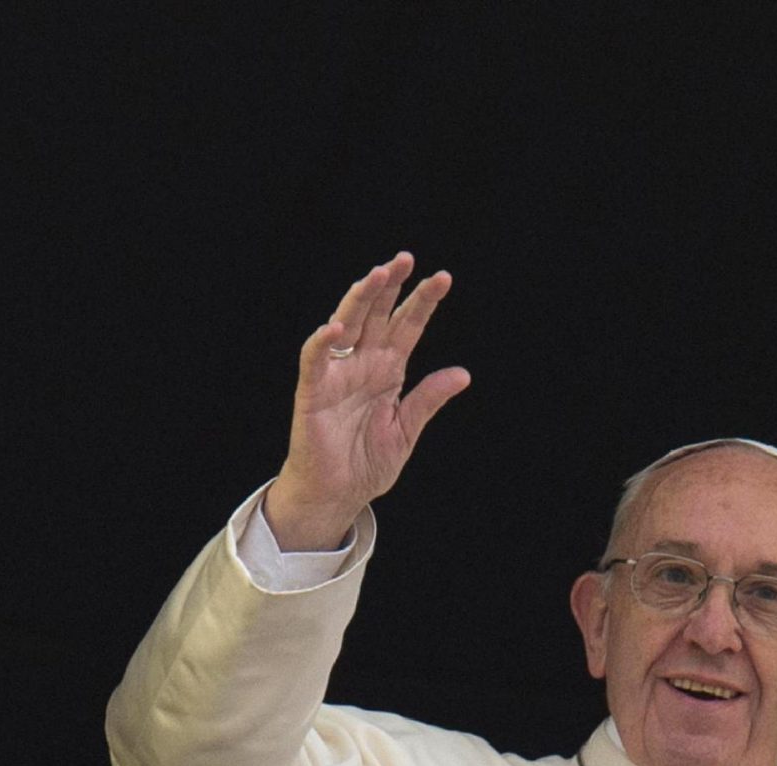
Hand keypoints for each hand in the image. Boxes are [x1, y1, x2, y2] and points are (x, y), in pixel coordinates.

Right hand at [265, 253, 470, 550]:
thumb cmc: (366, 462)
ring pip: (347, 325)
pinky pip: (316, 361)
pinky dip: (323, 343)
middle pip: (377, 315)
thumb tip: (462, 374)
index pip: (407, 326)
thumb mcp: (407, 429)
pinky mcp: (313, 392)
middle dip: (391, 286)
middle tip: (406, 259)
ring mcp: (337, 375)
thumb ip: (428, 399)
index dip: (423, 302)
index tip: (443, 278)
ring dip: (360, 299)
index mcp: (388, 370)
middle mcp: (362, 364)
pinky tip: (337, 326)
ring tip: (378, 275)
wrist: (338, 495)